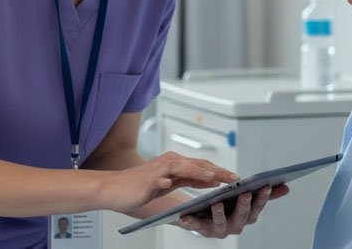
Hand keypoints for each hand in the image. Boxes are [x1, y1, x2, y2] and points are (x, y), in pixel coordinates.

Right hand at [102, 151, 238, 213]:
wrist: (113, 189)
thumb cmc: (141, 188)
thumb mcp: (170, 183)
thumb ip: (189, 179)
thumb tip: (212, 181)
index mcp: (176, 164)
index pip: (203, 166)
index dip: (220, 171)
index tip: (237, 177)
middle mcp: (170, 162)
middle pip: (198, 164)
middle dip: (218, 171)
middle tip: (235, 178)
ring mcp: (158, 170)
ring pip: (183, 168)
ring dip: (199, 172)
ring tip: (215, 178)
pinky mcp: (147, 180)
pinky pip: (158, 180)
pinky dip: (164, 181)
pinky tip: (169, 183)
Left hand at [176, 185, 289, 237]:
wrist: (202, 213)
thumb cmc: (227, 204)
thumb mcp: (245, 196)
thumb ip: (265, 193)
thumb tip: (286, 186)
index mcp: (247, 216)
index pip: (257, 207)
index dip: (262, 198)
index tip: (265, 185)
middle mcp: (235, 225)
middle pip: (242, 217)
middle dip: (244, 206)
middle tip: (245, 193)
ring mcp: (218, 229)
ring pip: (221, 224)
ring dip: (220, 214)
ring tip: (217, 202)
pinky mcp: (201, 229)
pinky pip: (196, 226)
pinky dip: (191, 221)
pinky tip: (186, 215)